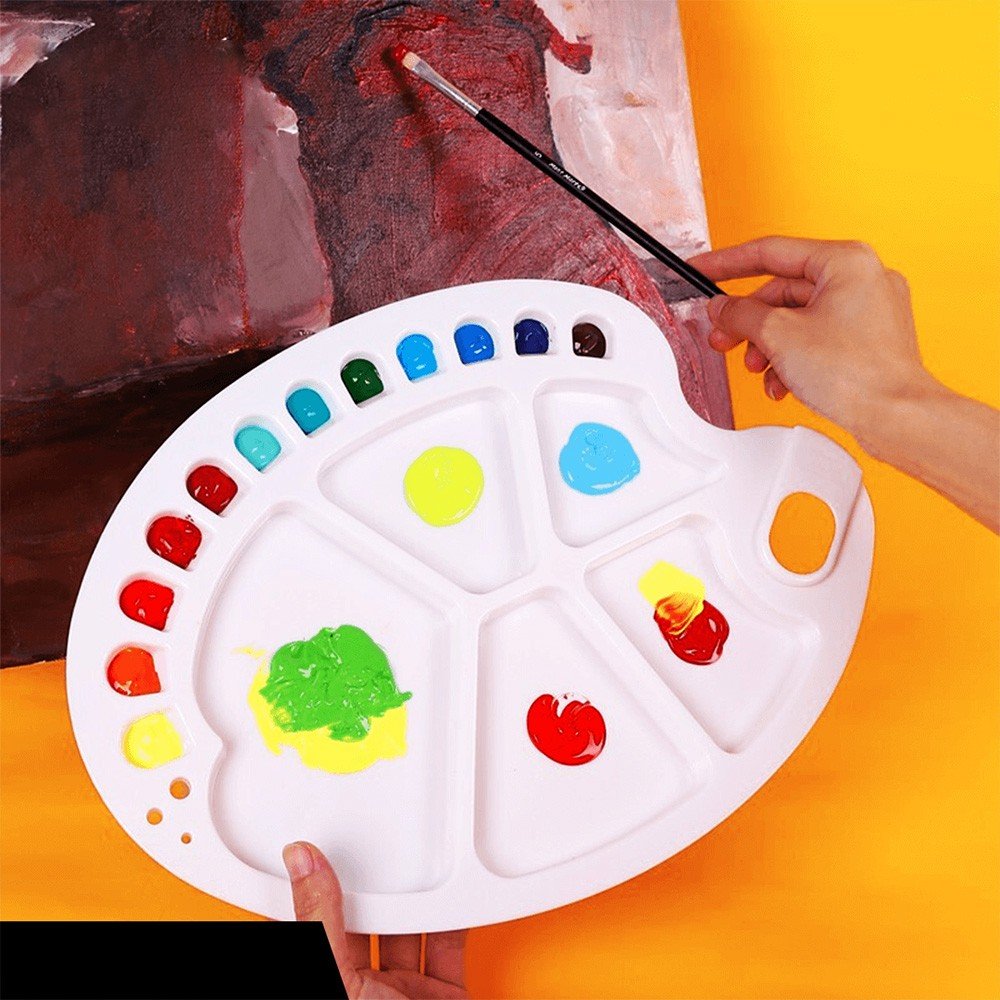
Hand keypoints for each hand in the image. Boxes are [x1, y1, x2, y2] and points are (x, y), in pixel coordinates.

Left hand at [283, 842, 467, 999]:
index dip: (308, 889)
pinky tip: (449, 894)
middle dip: (367, 888)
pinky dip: (451, 918)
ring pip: (405, 930)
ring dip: (411, 898)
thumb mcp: (336, 986)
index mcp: (323, 988)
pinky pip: (446, 947)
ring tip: (409, 862)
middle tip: (369, 848)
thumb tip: (301, 864)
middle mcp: (359, 994)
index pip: (308, 928)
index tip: (311, 851)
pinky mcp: (442, 998)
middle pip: (360, 924)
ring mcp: (402, 997)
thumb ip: (320, 923)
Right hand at [690, 235, 998, 531]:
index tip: (701, 268)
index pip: (770, 251)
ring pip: (797, 318)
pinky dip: (793, 357)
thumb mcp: (778, 335)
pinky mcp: (869, 340)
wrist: (896, 417)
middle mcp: (861, 278)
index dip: (726, 263)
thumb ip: (741, 314)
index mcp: (845, 261)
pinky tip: (782, 382)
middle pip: (782, 291)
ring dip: (768, 345)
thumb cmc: (857, 373)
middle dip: (749, 322)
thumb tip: (722, 308)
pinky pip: (816, 338)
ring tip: (757, 368)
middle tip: (723, 337)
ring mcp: (868, 310)